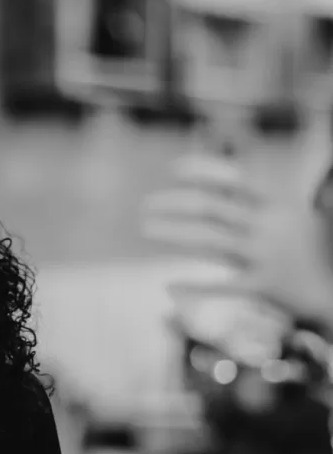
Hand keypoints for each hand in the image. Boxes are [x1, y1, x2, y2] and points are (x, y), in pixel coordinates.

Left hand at [142, 154, 332, 333]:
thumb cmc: (310, 248)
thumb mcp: (292, 215)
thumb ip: (259, 199)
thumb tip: (228, 167)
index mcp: (279, 203)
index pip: (234, 179)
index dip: (202, 171)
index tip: (172, 170)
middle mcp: (270, 226)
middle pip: (210, 208)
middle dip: (172, 204)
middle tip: (144, 206)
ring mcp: (266, 256)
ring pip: (207, 241)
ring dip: (171, 232)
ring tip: (146, 229)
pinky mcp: (265, 286)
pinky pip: (222, 286)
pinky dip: (194, 286)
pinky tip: (168, 285)